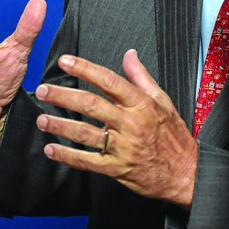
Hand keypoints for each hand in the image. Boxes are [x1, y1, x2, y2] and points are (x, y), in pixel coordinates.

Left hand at [35, 50, 198, 207]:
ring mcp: (123, 147)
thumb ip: (141, 77)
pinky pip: (87, 162)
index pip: (109, 81)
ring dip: (60, 126)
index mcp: (141, 104)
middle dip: (63, 97)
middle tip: (43, 90)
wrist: (186, 173)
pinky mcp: (117, 168)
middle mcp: (130, 123)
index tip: (65, 61)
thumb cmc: (173, 136)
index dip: (85, 69)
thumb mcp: (162, 101)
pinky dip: (67, 156)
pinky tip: (51, 149)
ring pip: (85, 134)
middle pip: (91, 105)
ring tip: (42, 120)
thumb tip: (129, 55)